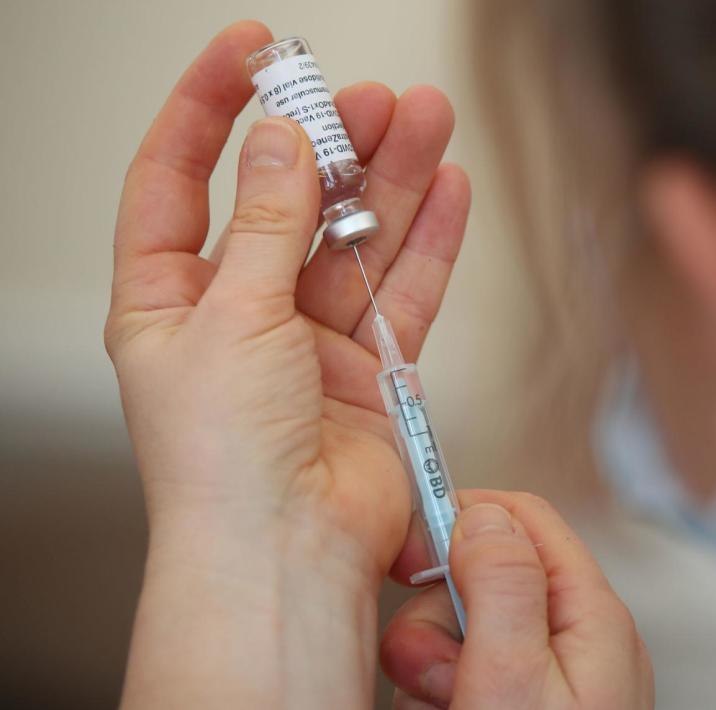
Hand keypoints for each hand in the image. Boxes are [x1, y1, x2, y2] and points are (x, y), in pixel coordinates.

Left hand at [107, 21, 467, 709]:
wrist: (288, 552)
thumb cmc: (224, 462)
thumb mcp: (231, 317)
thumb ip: (268, 225)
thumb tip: (283, 144)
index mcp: (170, 300)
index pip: (177, 180)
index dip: (208, 110)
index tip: (248, 54)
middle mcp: (240, 316)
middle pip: (286, 203)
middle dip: (328, 145)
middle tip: (370, 98)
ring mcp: (309, 342)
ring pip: (355, 240)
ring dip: (390, 182)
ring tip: (427, 120)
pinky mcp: (372, 370)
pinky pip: (403, 292)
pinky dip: (427, 243)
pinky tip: (447, 191)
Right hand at [381, 491, 654, 709]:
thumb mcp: (515, 680)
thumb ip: (502, 586)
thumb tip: (484, 513)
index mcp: (588, 616)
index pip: (526, 521)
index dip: (465, 519)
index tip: (412, 549)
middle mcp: (571, 644)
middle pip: (481, 581)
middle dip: (440, 623)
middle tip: (442, 673)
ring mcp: (542, 687)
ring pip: (458, 639)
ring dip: (433, 680)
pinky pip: (454, 691)